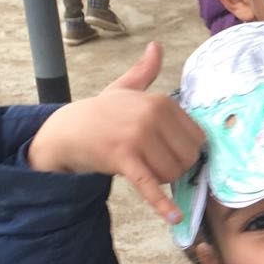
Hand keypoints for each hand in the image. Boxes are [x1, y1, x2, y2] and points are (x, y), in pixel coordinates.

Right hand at [27, 42, 205, 223]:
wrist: (66, 130)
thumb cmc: (100, 112)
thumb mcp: (124, 89)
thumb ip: (144, 71)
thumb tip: (156, 46)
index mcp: (161, 101)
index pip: (197, 138)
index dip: (184, 150)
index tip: (166, 149)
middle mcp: (152, 115)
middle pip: (187, 158)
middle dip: (174, 167)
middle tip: (151, 161)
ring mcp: (138, 136)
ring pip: (171, 173)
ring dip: (160, 180)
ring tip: (140, 167)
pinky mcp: (124, 159)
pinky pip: (149, 185)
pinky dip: (162, 204)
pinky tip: (174, 217)